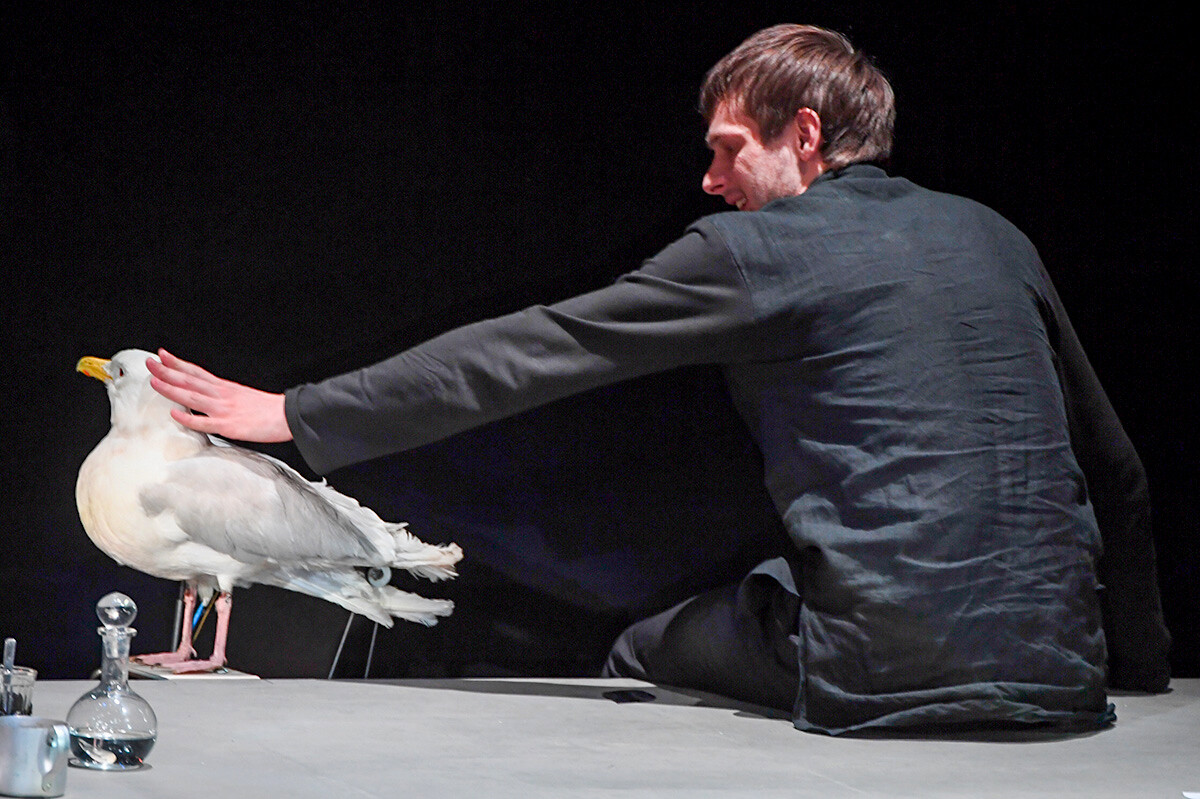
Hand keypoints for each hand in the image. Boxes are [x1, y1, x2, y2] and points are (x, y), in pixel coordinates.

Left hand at [146, 349, 292, 442]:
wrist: (288, 416)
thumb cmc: (267, 409)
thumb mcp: (242, 395)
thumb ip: (224, 395)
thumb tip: (207, 396)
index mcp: (225, 388)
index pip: (196, 372)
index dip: (177, 363)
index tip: (162, 354)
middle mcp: (221, 395)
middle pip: (190, 381)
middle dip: (167, 371)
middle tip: (150, 362)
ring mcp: (224, 410)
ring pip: (193, 397)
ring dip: (172, 389)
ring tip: (155, 381)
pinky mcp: (229, 426)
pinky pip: (205, 422)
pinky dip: (188, 418)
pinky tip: (175, 414)